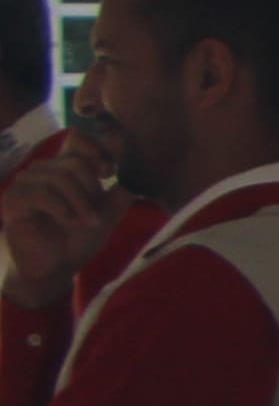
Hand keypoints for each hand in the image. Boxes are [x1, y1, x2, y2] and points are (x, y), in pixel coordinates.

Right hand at [0, 143, 109, 305]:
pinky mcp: (11, 200)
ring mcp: (24, 183)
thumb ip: (122, 190)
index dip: (97, 149)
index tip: (110, 173)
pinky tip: (68, 223)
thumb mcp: (108, 212)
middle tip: (94, 216)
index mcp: (64, 167)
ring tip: (83, 223)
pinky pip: (41, 194)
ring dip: (79, 203)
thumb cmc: (79, 238)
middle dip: (91, 190)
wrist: (56, 267)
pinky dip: (62, 210)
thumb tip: (139, 169)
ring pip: (59, 177)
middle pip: (74, 162)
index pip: (77, 138)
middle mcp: (42, 170)